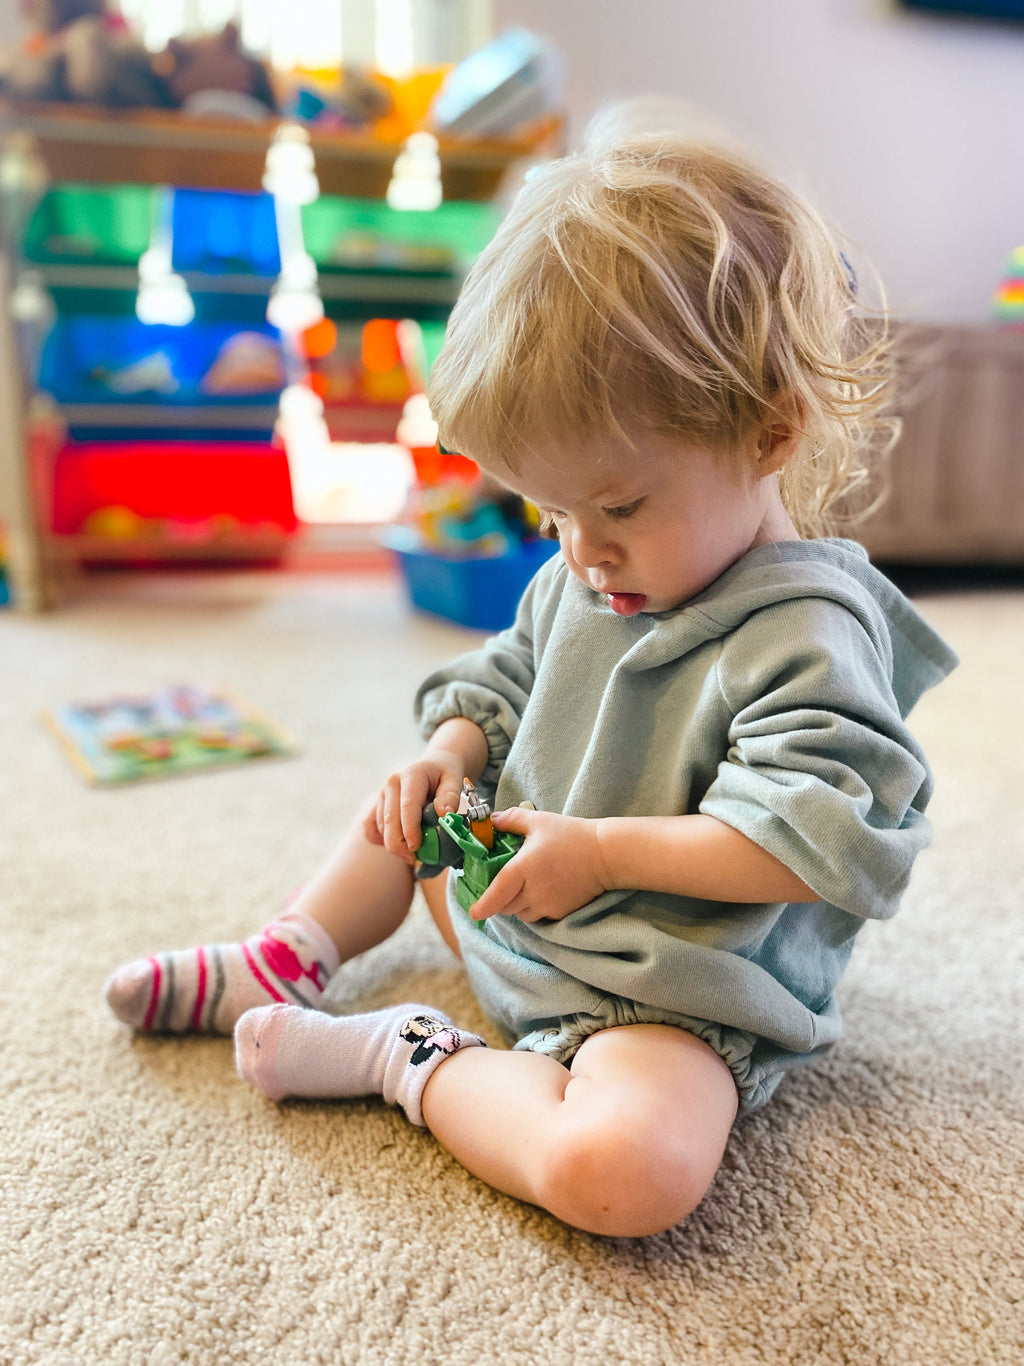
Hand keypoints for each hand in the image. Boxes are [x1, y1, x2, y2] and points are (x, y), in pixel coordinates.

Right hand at [363, 749, 465, 863]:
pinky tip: (398, 844)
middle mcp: (392, 784)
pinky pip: (370, 827)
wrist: (433, 765)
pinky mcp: (377, 804)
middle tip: (415, 859)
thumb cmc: (445, 775)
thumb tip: (444, 813)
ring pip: (381, 828)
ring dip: (395, 844)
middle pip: (390, 820)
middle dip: (400, 844)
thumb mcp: (454, 780)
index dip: (410, 829)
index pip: (407, 806)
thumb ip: (450, 796)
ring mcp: (382, 794)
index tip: (416, 847)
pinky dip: (381, 840)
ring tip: (414, 853)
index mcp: (411, 775)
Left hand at [471, 807, 611, 923]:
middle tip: (503, 884)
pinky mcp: (561, 912)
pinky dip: (534, 908)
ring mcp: (547, 905)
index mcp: (522, 868)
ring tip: (524, 886)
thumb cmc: (571, 835)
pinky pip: (538, 916)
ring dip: (516, 905)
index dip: (482, 906)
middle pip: (505, 906)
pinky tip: (541, 892)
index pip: (496, 894)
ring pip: (520, 914)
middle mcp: (532, 891)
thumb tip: (492, 821)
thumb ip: (511, 820)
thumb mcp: (539, 821)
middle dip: (500, 899)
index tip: (473, 912)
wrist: (606, 855)